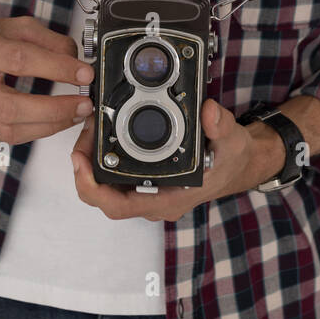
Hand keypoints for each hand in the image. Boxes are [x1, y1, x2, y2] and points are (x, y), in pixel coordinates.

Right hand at [0, 0, 93, 143]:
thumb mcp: (11, 26)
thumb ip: (45, 39)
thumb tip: (75, 58)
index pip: (22, 60)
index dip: (57, 68)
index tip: (85, 72)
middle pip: (14, 106)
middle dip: (56, 109)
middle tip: (85, 103)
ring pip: (11, 129)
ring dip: (50, 125)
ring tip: (76, 114)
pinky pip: (8, 137)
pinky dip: (36, 132)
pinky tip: (54, 122)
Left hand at [69, 99, 285, 221]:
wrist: (239, 165)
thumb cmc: (232, 159)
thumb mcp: (232, 140)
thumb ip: (220, 126)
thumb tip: (208, 111)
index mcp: (171, 198)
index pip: (120, 207)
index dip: (93, 189)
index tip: (80, 162)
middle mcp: (155, 201)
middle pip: (105, 198)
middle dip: (86, 169)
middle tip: (84, 133)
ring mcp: (150, 193)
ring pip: (108, 188)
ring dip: (93, 162)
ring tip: (91, 129)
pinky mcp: (148, 181)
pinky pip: (117, 177)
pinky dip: (105, 158)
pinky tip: (102, 134)